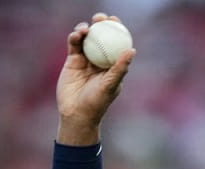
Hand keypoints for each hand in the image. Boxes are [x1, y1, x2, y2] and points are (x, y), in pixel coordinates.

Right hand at [56, 14, 135, 145]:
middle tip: (100, 18)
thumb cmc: (97, 103)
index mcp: (112, 63)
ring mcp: (85, 59)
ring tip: (86, 28)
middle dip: (101, 23)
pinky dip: (74, 38)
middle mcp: (100, 58)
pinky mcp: (72, 61)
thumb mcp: (110, 85)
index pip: (116, 41)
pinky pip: (74, 45)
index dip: (116, 28)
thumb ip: (120, 68)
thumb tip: (132, 50)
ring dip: (86, 29)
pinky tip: (76, 34)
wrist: (76, 113)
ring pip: (86, 38)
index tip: (115, 20)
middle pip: (101, 36)